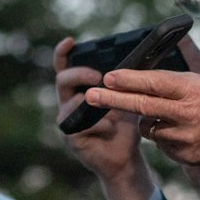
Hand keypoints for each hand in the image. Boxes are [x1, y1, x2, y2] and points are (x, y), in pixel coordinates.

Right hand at [53, 36, 154, 199]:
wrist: (126, 158)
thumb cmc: (127, 125)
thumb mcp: (128, 98)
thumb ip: (124, 82)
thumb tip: (137, 58)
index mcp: (80, 88)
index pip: (66, 66)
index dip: (64, 52)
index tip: (71, 41)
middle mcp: (69, 101)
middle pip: (63, 79)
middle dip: (80, 74)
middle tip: (99, 76)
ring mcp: (68, 119)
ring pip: (69, 102)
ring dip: (89, 100)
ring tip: (110, 105)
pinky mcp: (70, 136)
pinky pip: (77, 124)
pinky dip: (97, 123)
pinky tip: (111, 127)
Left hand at [86, 70, 199, 167]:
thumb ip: (169, 83)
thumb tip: (134, 81)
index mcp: (190, 89)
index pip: (152, 83)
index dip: (127, 80)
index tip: (108, 78)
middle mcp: (186, 113)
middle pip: (141, 106)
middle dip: (112, 100)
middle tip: (91, 96)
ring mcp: (186, 137)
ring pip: (149, 128)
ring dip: (150, 121)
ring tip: (173, 116)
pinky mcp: (186, 156)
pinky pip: (162, 144)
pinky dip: (165, 137)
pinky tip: (185, 132)